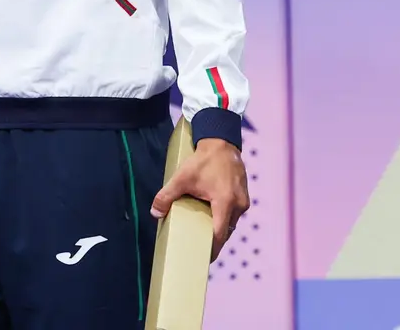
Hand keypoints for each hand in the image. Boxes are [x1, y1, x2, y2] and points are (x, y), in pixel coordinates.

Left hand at [150, 138, 249, 257]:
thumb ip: (167, 196)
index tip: (204, 258)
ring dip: (220, 228)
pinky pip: (234, 213)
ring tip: (205, 233)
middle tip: (200, 247)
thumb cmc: (203, 160)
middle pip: (226, 230)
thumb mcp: (182, 177)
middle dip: (214, 240)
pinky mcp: (244, 195)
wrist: (221, 142)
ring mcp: (243, 200)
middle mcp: (238, 204)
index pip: (219, 234)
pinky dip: (224, 217)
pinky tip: (213, 216)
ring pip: (231, 222)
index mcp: (225, 203)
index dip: (212, 248)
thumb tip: (155, 213)